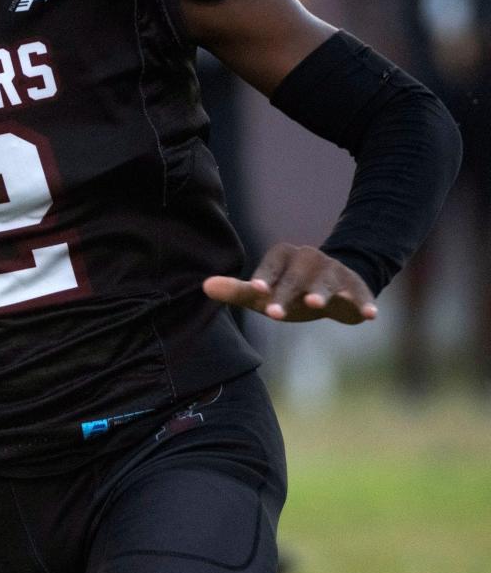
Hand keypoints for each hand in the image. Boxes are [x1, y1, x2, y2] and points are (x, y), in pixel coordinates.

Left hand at [203, 243, 377, 325]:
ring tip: (316, 303)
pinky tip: (369, 315)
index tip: (256, 290)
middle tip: (274, 313)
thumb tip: (204, 286)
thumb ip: (237, 290)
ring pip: (327, 282)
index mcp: (284, 257)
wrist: (334, 288)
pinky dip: (364, 303)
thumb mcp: (264, 292)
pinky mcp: (355, 287)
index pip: (271, 268)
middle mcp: (309, 259)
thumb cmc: (289, 291)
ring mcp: (334, 272)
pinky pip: (360, 294)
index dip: (264, 278)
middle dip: (286, 293)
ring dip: (322, 292)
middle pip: (296, 277)